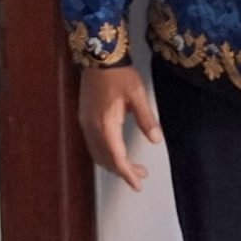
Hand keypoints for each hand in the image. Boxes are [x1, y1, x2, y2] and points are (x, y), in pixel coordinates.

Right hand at [76, 63, 162, 190]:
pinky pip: (93, 145)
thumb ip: (146, 119)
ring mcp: (85, 123)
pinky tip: (116, 151)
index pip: (117, 158)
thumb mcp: (137, 94)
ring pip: (97, 154)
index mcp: (106, 124)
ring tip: (131, 166)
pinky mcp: (84, 118)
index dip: (128, 174)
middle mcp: (92, 128)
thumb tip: (156, 140)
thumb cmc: (118, 74)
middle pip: (106, 160)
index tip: (138, 184)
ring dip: (113, 164)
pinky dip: (105, 154)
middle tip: (142, 174)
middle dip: (123, 171)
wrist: (98, 56)